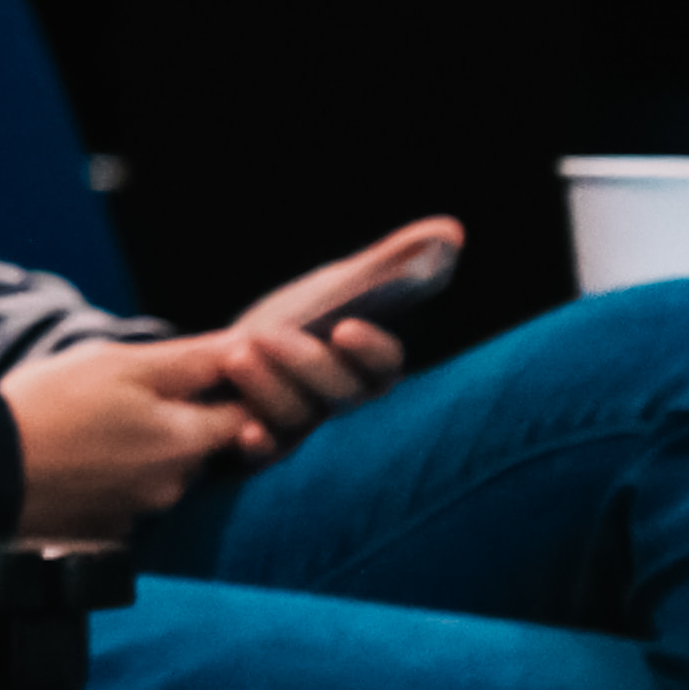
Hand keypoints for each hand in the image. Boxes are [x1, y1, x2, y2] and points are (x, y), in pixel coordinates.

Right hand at [1, 338, 287, 536]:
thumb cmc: (50, 405)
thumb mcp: (117, 362)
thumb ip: (189, 360)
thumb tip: (244, 348)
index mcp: (184, 441)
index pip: (244, 419)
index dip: (229, 392)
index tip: (196, 375)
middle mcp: (174, 486)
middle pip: (201, 447)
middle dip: (180, 420)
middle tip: (127, 393)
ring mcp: (140, 513)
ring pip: (162, 472)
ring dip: (143, 448)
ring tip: (93, 423)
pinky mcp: (107, 530)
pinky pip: (126, 496)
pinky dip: (113, 475)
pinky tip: (77, 456)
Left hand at [217, 214, 455, 430]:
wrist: (237, 355)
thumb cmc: (303, 318)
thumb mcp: (339, 285)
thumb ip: (391, 265)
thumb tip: (451, 230)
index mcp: (367, 368)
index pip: (384, 367)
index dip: (371, 351)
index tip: (346, 327)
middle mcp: (340, 404)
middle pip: (339, 395)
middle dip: (306, 364)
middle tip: (269, 334)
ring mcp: (300, 428)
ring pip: (296, 420)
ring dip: (269, 391)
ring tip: (238, 354)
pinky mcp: (260, 443)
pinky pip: (265, 459)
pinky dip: (259, 449)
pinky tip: (245, 433)